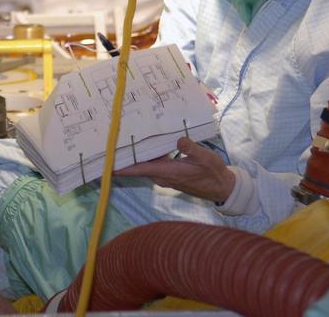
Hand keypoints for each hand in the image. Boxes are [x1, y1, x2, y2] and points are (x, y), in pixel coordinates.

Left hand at [115, 137, 235, 203]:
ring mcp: (165, 176)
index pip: (140, 169)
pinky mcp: (169, 174)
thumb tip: (179, 140)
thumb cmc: (213, 173)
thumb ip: (192, 150)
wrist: (221, 187)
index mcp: (168, 172)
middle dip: (124, 159)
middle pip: (138, 167)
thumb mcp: (206, 158)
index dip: (123, 167)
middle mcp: (162, 176)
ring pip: (144, 166)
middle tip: (109, 145)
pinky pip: (152, 165)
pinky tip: (144, 145)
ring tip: (121, 142)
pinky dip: (146, 157)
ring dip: (134, 157)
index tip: (107, 165)